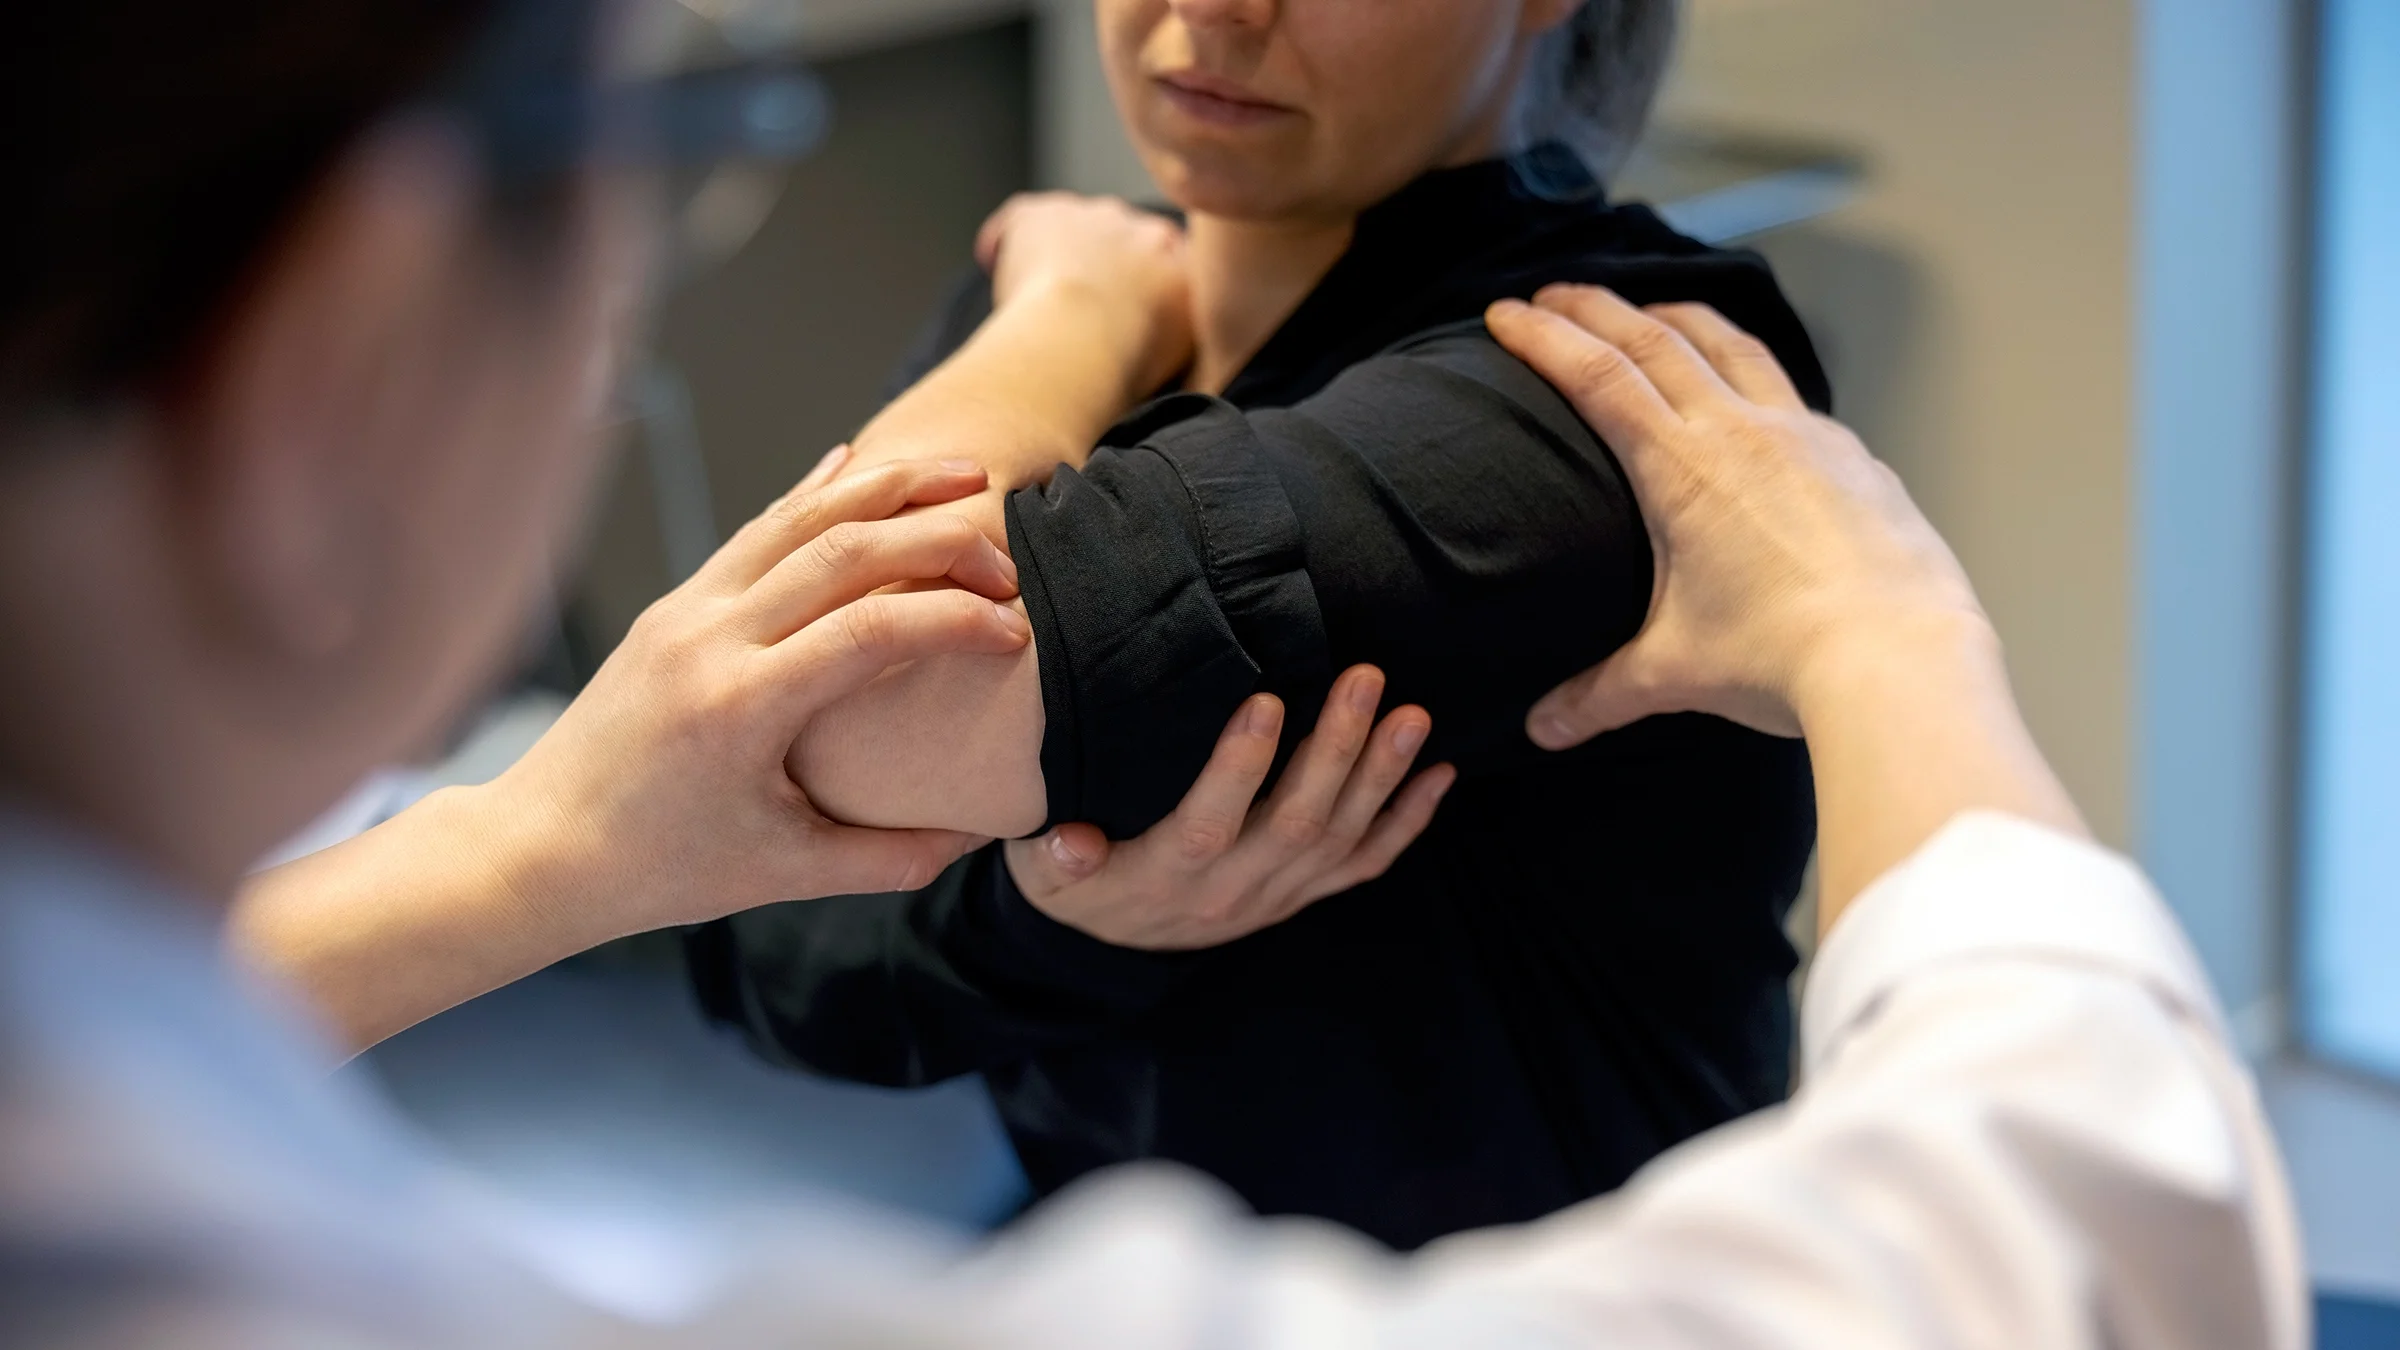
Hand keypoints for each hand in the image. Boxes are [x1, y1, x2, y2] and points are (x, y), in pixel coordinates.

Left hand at [488, 456, 1034, 939]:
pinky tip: (856, 463)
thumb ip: (890, 857)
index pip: (871, 630)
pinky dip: (812, 492)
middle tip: (1007, 556)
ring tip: (961, 471)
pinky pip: (754, 530)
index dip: (956, 620)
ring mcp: (685, 611)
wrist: (539, 847)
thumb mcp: (786, 876)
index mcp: (741, 707)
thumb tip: (976, 837)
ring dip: (886, 488)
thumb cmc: (659, 870)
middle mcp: (710, 639)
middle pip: (843, 550)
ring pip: (798, 520)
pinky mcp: (672, 605)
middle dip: (938, 538)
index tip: (1014, 631)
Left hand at [975, 191, 1192, 395]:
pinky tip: (993, 262)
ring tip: (1040, 303)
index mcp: (1190, 267)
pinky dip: (1007, 242)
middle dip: (1105, 270)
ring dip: (1060, 258)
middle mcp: (1147, 230)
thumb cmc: (1125, 371)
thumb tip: (1152, 356)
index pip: (1174, 269)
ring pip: (1076, 229)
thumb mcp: (1177, 366)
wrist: (1077, 347)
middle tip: (1082, 314)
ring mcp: (1094, 217)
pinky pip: (1022, 222)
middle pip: (1128, 244)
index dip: (1146, 293)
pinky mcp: (1041, 215)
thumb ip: (1171, 341)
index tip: (1127, 318)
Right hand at [1003, 665, 1455, 950]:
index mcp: (1166, 876)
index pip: (1208, 822)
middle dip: (1336, 749)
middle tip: (1365, 679)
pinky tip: (1440, 775)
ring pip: (1340, 839)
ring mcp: (1276, 895)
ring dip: (1382, 777)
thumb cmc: (1075, 883)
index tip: (1266, 700)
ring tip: (1412, 715)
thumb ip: (1055, 855)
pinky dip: (1408, 822)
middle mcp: (1232, 890)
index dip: (1240, 767)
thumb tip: (1067, 841)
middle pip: (1296, 823)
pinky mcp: (1303, 894)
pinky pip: (1365, 865)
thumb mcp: (1042, 872)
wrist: (1111, 945)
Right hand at [1485, 286, 1989, 746]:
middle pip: (1656, 339)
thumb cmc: (1782, 660)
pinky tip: (1751, 396)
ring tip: (1650, 311)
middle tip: (1553, 290)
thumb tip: (1543, 729)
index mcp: (1683, 468)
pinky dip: (1754, 374)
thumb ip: (1600, 693)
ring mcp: (1808, 437)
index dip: (1544, 338)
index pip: (1596, 376)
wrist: (1899, 659)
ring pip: (1733, 347)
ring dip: (1680, 318)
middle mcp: (1743, 432)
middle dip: (1596, 307)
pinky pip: (1793, 396)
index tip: (1505, 312)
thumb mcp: (1673, 672)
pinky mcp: (1856, 460)